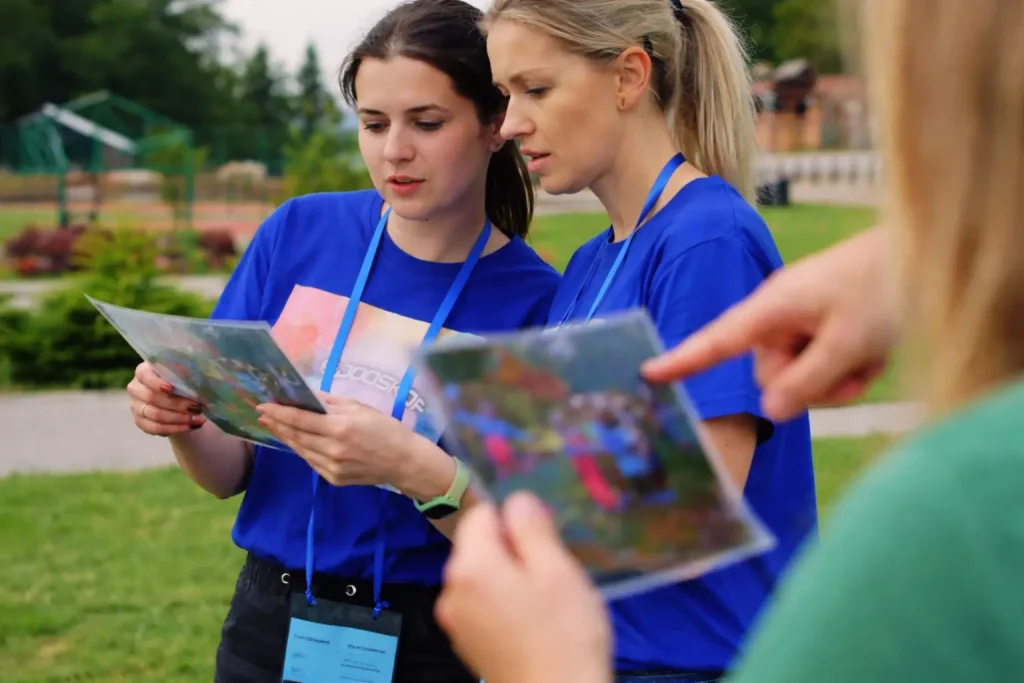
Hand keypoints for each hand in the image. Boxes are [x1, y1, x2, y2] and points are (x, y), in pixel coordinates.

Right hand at [126, 362, 205, 435]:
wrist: (179, 402)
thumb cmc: (182, 383)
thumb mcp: (184, 375)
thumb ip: (186, 375)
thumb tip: (198, 382)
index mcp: (143, 371)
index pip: (144, 375)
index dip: (156, 383)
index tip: (171, 389)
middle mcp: (136, 388)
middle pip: (152, 397)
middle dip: (177, 404)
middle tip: (197, 407)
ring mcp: (136, 406)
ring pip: (155, 415)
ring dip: (179, 418)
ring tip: (198, 418)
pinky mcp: (141, 422)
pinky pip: (156, 428)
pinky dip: (175, 428)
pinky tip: (190, 426)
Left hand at [256, 394, 430, 488]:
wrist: (404, 462)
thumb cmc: (386, 429)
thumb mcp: (361, 408)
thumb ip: (332, 403)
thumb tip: (308, 395)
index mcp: (340, 427)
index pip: (300, 419)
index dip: (279, 412)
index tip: (262, 406)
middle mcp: (332, 449)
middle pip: (296, 436)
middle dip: (277, 424)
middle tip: (263, 415)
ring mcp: (332, 467)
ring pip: (301, 450)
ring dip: (287, 437)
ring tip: (276, 426)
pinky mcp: (334, 479)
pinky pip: (311, 461)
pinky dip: (302, 450)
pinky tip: (298, 441)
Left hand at [436, 492, 611, 682]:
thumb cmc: (563, 636)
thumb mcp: (557, 570)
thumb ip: (532, 528)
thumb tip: (516, 500)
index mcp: (470, 566)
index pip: (481, 513)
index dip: (515, 522)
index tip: (543, 547)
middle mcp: (451, 590)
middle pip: (480, 546)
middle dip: (513, 552)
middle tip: (550, 578)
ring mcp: (455, 620)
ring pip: (483, 576)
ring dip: (511, 579)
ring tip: (544, 605)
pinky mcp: (466, 643)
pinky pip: (482, 604)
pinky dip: (504, 605)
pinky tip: (532, 625)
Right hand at [642, 227, 900, 420]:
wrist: (926, 253)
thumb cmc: (884, 289)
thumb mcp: (848, 345)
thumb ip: (806, 383)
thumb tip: (770, 411)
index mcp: (773, 309)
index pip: (717, 341)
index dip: (684, 360)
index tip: (649, 373)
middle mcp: (778, 315)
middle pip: (774, 375)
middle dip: (814, 382)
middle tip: (854, 366)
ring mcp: (800, 320)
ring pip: (802, 375)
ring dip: (838, 377)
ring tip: (871, 353)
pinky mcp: (820, 325)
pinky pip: (822, 364)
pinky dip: (849, 367)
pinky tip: (874, 351)